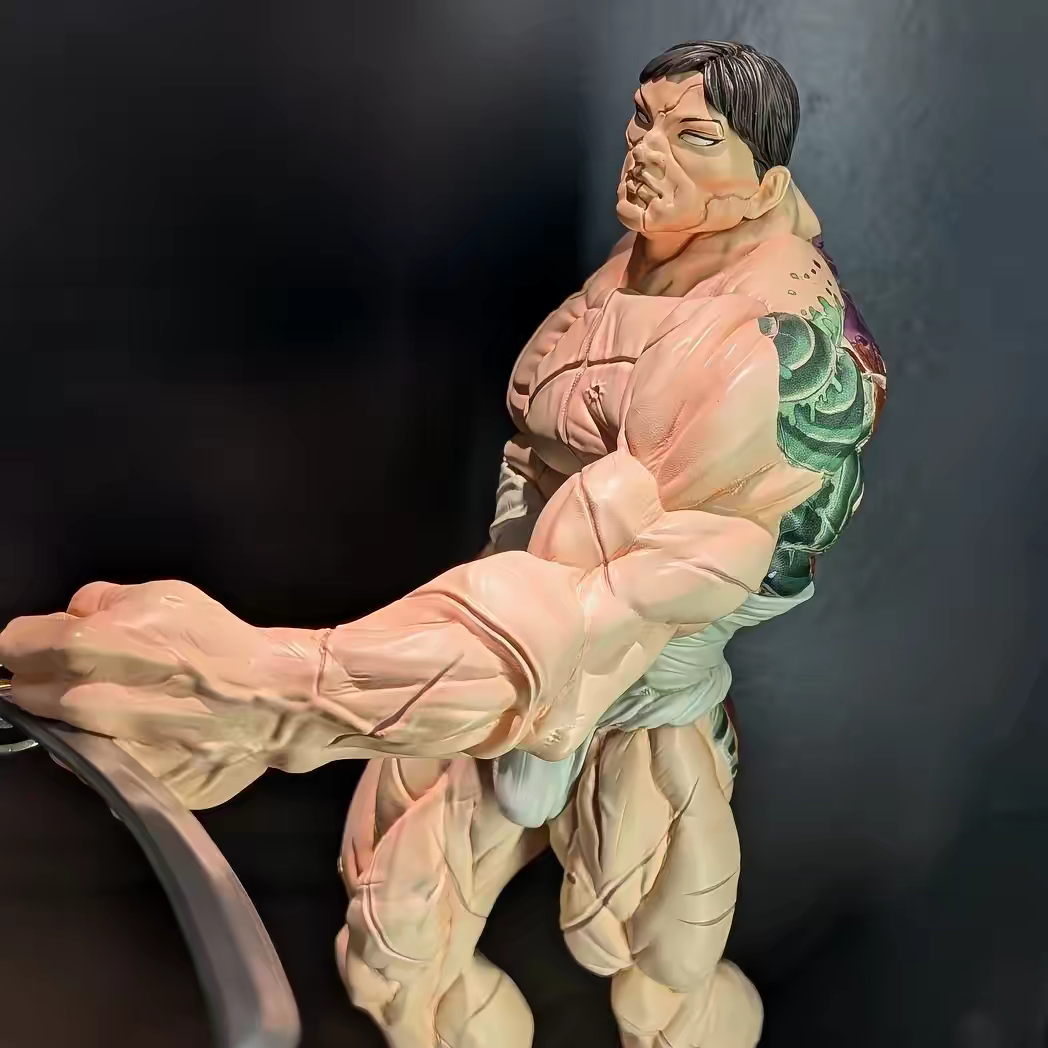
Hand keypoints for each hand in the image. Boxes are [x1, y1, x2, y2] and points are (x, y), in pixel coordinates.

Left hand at [0, 580, 320, 806]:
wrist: (277, 699)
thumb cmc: (222, 645)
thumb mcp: (165, 595)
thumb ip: (104, 600)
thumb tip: (74, 615)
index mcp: (95, 647)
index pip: (14, 646)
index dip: (21, 643)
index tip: (28, 647)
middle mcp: (94, 704)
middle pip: (25, 696)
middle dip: (39, 682)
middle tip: (78, 674)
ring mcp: (112, 751)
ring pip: (59, 738)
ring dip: (74, 720)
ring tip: (121, 703)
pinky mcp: (135, 785)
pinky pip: (101, 768)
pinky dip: (113, 749)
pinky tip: (149, 731)